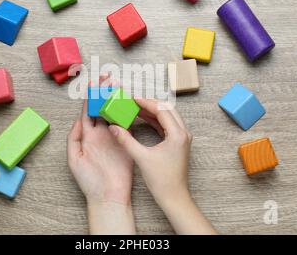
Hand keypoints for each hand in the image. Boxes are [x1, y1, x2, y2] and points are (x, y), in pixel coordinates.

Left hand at [67, 76, 134, 233]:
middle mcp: (100, 134)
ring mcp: (114, 137)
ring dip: (116, 99)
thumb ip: (74, 139)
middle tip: (108, 77)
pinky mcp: (126, 142)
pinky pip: (127, 124)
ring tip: (118, 86)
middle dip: (104, 93)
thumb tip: (78, 120)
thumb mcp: (75, 160)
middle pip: (102, 108)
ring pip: (114, 113)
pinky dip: (128, 113)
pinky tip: (128, 102)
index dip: (90, 97)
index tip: (93, 82)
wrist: (108, 196)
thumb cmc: (89, 182)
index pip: (88, 112)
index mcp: (87, 137)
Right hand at [108, 98, 215, 234]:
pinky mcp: (178, 143)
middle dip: (150, 104)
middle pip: (167, 109)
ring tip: (136, 108)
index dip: (146, 102)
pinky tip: (143, 119)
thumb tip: (114, 127)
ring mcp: (182, 138)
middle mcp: (183, 133)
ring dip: (153, 111)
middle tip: (134, 101)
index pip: (162, 110)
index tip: (133, 98)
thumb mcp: (141, 158)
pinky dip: (155, 120)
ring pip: (168, 116)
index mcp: (177, 134)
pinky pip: (167, 125)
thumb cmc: (162, 180)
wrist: (174, 197)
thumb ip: (126, 140)